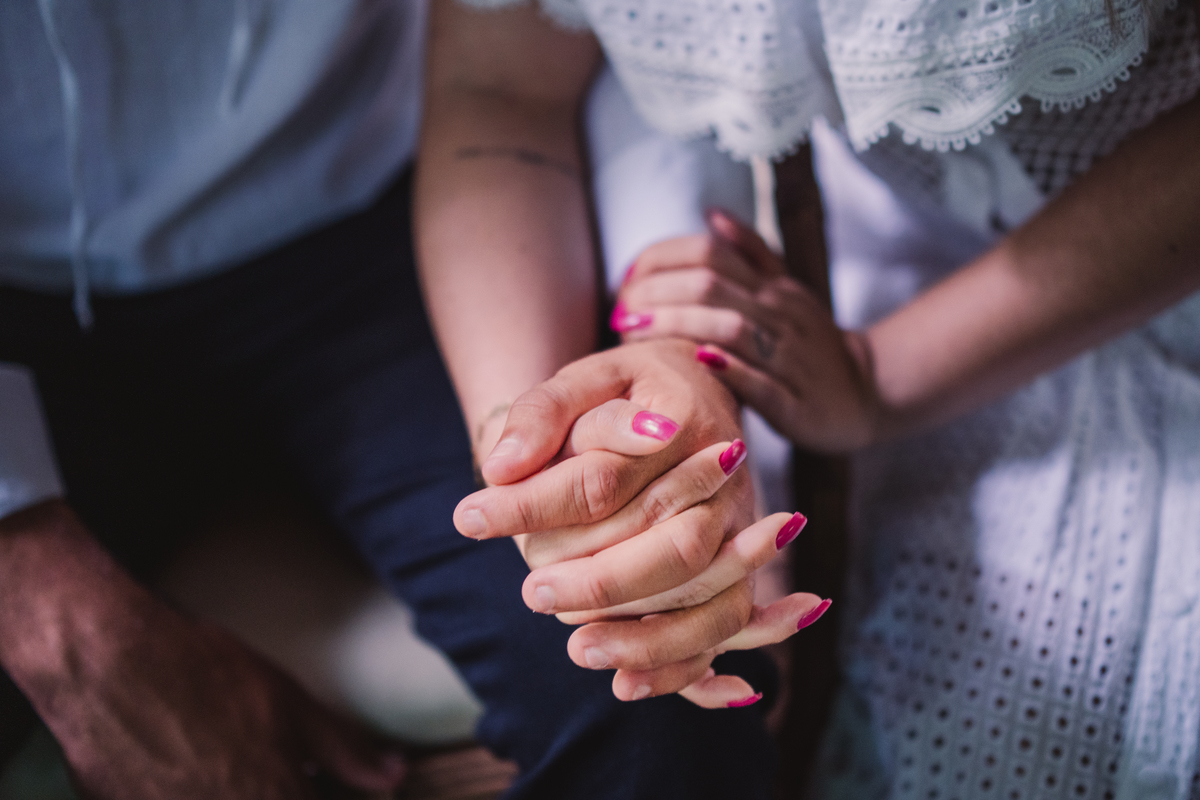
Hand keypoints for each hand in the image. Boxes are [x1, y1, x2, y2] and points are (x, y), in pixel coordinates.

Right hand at [0, 502, 404, 799]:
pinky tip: (185, 771)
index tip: (312, 782)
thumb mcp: (290, 704)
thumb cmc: (205, 677)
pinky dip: (187, 791)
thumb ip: (344, 751)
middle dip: (278, 789)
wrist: (110, 667)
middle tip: (262, 764)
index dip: (320, 795)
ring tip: (220, 762)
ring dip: (234, 789)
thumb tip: (394, 774)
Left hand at [454, 341, 828, 706]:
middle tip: (531, 592)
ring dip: (643, 634)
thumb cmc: (625, 388)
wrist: (687, 393)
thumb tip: (499, 466)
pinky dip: (679, 665)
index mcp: (682, 419)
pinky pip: (722, 628)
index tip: (469, 517)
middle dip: (600, 580)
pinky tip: (623, 685)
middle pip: (675, 546)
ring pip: (708, 597)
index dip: (536, 503)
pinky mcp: (737, 570)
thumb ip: (542, 412)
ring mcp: (738, 529)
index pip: (606, 476)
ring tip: (576, 648)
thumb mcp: (583, 376)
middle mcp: (723, 480)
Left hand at [612, 209, 882, 452]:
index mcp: (773, 287)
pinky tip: (699, 362)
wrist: (867, 392)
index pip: (711, 254)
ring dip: (680, 326)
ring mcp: (791, 359)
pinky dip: (731, 370)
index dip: (663, 260)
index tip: (626, 278)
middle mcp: (781, 315)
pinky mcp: (797, 404)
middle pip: (714, 288)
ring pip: (735, 330)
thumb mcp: (787, 291)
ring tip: (636, 331)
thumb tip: (711, 214)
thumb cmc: (810, 342)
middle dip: (659, 295)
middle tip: (621, 308)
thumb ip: (751, 253)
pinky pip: (764, 384)